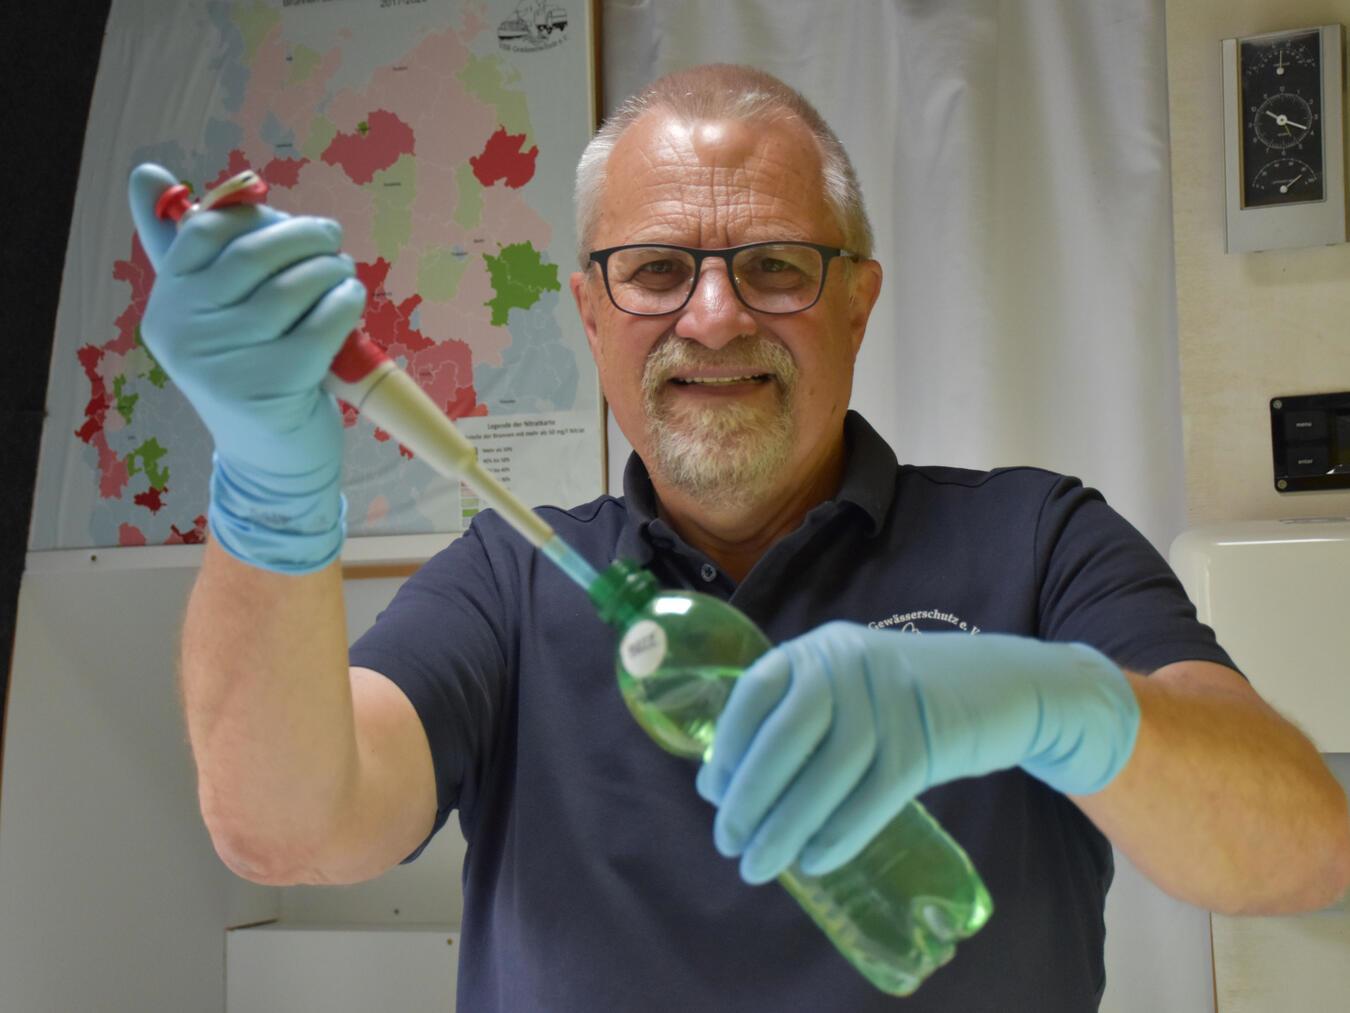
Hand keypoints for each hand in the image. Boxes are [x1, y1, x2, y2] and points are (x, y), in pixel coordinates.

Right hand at [127, 163, 365, 570]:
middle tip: (331, 237)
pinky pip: (319, 326)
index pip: (205, 233)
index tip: (283, 215)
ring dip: (329, 269)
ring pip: (289, 290)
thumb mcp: (217, 315)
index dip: (252, 214)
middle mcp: (183, 333)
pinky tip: (352, 299)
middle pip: (251, 256)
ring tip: (344, 271)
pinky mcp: (268, 388)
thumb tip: (146, 173)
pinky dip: (345, 303)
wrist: (273, 462)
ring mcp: (222, 365)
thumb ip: (190, 251)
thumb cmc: (255, 373)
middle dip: (301, 236)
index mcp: (167, 306)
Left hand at [695, 623, 1138, 884]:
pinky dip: (838, 835)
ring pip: (826, 774)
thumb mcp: (847, 686)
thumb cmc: (904, 698)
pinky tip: (813, 861)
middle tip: (728, 844)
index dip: (727, 745)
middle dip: (749, 798)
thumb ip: (795, 720)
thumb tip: (724, 785)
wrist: (1002, 686)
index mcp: (818, 650)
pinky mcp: (926, 742)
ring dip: (786, 828)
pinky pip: (872, 798)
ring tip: (760, 866)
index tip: (711, 792)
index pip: (755, 692)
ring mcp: (890, 702)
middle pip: (785, 738)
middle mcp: (848, 665)